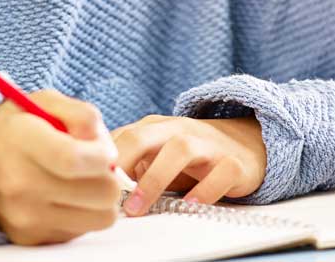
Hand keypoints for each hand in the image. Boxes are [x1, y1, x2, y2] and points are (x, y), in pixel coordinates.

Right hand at [0, 89, 121, 244]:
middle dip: (108, 175)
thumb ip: (80, 114)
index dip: (101, 155)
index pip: (72, 159)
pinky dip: (82, 212)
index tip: (105, 150)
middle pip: (98, 193)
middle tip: (96, 163)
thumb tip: (105, 148)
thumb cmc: (16, 126)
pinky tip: (65, 194)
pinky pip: (82, 230)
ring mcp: (26, 216)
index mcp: (21, 141)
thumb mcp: (44, 102)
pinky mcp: (31, 238)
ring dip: (99, 198)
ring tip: (82, 179)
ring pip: (100, 217)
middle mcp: (21, 184)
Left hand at [111, 114, 266, 215]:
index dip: (103, 158)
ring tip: (138, 207)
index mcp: (156, 127)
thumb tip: (96, 180)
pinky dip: (204, 190)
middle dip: (123, 161)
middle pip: (145, 135)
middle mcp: (180, 130)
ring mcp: (208, 145)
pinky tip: (189, 206)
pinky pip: (220, 173)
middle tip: (108, 192)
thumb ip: (131, 160)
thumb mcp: (158, 151)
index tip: (88, 181)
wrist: (246, 143)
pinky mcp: (234, 164)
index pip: (122, 135)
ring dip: (155, 178)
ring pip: (180, 149)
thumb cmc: (192, 154)